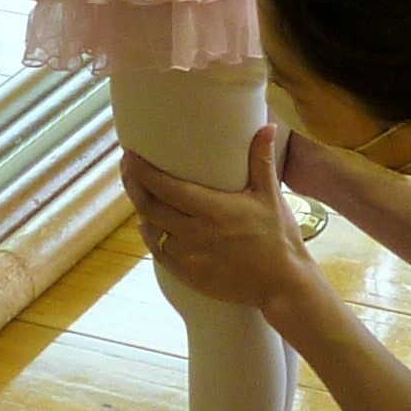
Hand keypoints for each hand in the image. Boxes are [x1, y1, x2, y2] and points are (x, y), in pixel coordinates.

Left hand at [122, 128, 313, 315]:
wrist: (283, 284)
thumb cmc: (278, 237)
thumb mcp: (271, 196)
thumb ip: (262, 160)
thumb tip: (267, 126)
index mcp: (214, 210)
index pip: (167, 188)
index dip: (143, 172)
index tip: (130, 157)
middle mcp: (196, 234)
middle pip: (151, 208)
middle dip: (134, 186)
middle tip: (127, 168)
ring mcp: (190, 257)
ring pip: (152, 231)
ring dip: (141, 211)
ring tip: (138, 193)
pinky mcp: (189, 275)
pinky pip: (160, 254)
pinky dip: (151, 237)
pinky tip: (148, 225)